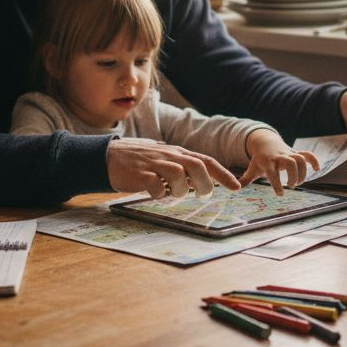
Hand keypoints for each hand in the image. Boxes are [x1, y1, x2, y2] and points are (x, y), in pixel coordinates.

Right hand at [106, 138, 240, 198]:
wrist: (109, 157)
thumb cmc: (140, 162)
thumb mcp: (165, 160)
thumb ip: (182, 168)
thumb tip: (201, 182)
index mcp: (177, 152)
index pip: (206, 161)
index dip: (224, 174)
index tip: (237, 187)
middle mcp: (169, 155)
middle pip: (197, 166)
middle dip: (205, 183)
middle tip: (203, 194)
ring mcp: (155, 164)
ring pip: (179, 176)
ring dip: (180, 190)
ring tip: (172, 193)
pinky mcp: (140, 174)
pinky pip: (157, 186)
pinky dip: (160, 194)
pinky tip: (155, 194)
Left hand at [239, 129, 320, 195]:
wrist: (265, 142)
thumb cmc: (259, 159)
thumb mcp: (252, 168)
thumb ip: (246, 179)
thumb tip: (235, 189)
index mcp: (268, 162)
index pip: (273, 173)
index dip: (277, 183)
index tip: (281, 194)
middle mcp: (279, 157)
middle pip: (291, 162)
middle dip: (294, 175)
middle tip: (291, 186)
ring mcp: (289, 154)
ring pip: (300, 158)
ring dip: (303, 172)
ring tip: (298, 182)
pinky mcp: (296, 153)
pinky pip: (308, 154)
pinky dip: (314, 160)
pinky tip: (317, 169)